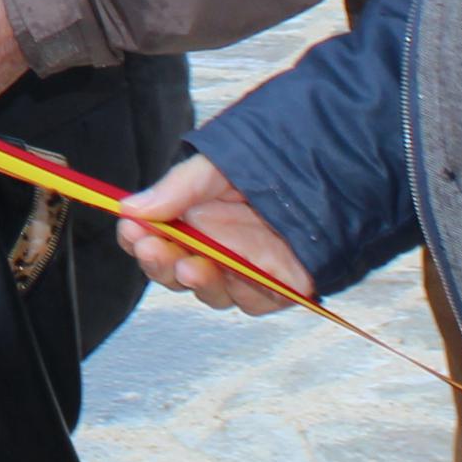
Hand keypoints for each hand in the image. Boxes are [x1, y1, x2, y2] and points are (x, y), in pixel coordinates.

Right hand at [115, 151, 311, 314]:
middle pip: (175, 270)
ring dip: (197, 282)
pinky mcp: (279, 285)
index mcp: (193, 217)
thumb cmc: (273, 161)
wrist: (331, 166)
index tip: (130, 230)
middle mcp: (215, 246)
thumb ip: (177, 188)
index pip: (153, 237)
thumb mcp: (216, 165)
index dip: (137, 239)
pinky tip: (237, 275)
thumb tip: (130, 207)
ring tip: (191, 265)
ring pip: (211, 291)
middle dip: (159, 263)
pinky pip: (254, 300)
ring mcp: (246, 267)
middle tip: (152, 248)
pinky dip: (243, 291)